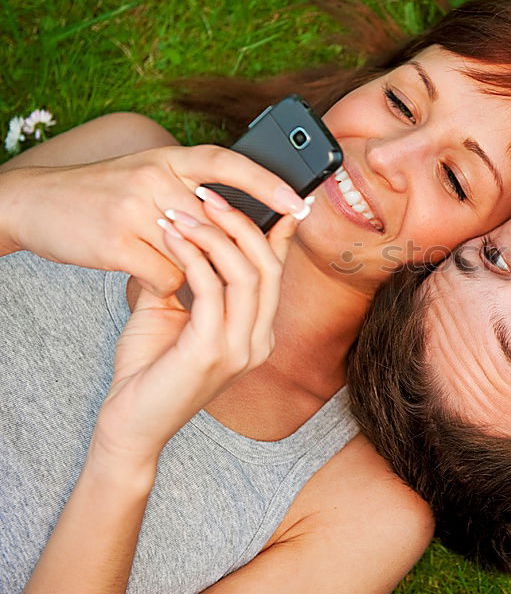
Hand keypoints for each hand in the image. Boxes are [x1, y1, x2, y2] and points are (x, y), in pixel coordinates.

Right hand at [0, 144, 307, 296]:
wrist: (34, 204)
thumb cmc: (104, 196)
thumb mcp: (149, 177)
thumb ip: (192, 188)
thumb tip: (250, 214)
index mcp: (168, 158)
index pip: (228, 161)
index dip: (267, 181)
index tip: (300, 202)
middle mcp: (154, 176)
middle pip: (219, 219)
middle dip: (233, 248)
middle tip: (249, 269)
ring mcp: (135, 208)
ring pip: (195, 253)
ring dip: (192, 270)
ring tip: (176, 266)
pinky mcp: (117, 241)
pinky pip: (167, 274)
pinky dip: (164, 284)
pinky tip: (147, 274)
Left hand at [88, 193, 298, 464]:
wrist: (129, 424)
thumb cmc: (149, 369)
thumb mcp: (173, 312)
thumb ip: (189, 277)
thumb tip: (186, 228)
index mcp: (257, 333)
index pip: (274, 271)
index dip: (271, 230)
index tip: (254, 194)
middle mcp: (258, 341)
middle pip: (268, 266)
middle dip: (241, 223)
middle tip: (209, 195)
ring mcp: (240, 350)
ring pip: (247, 274)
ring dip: (214, 235)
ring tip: (184, 212)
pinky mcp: (212, 353)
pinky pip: (212, 291)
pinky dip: (193, 257)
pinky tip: (172, 239)